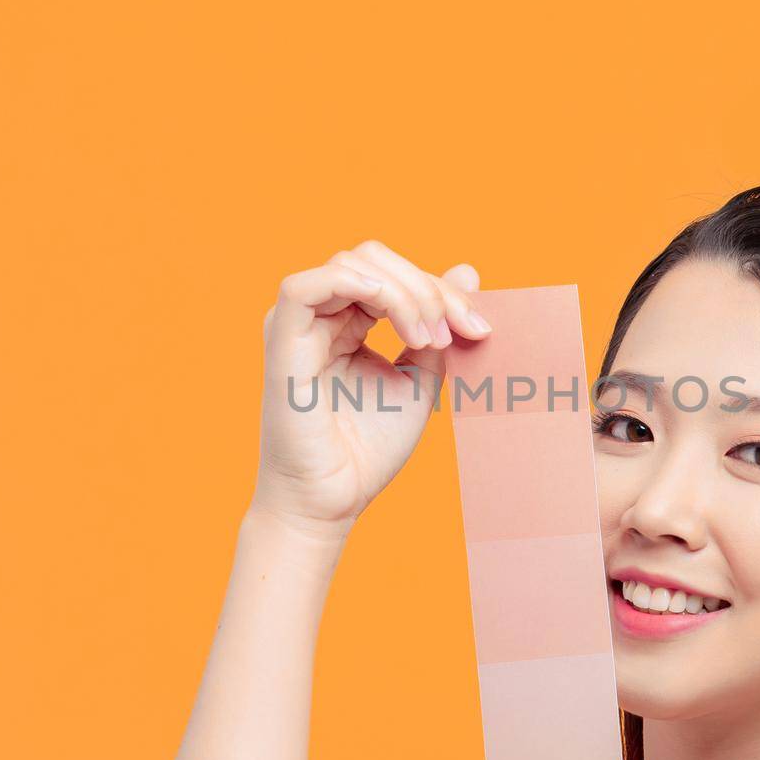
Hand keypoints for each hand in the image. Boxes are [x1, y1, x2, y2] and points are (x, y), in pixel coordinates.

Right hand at [249, 240, 491, 537]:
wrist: (333, 501)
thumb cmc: (368, 449)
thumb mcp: (419, 377)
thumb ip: (437, 325)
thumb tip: (468, 271)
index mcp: (345, 322)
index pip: (394, 275)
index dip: (440, 291)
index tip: (479, 330)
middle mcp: (317, 317)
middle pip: (375, 259)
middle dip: (427, 288)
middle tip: (454, 333)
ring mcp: (296, 325)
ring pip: (351, 264)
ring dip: (405, 293)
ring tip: (427, 340)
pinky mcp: (280, 340)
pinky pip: (305, 286)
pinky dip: (357, 285)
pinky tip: (396, 316)